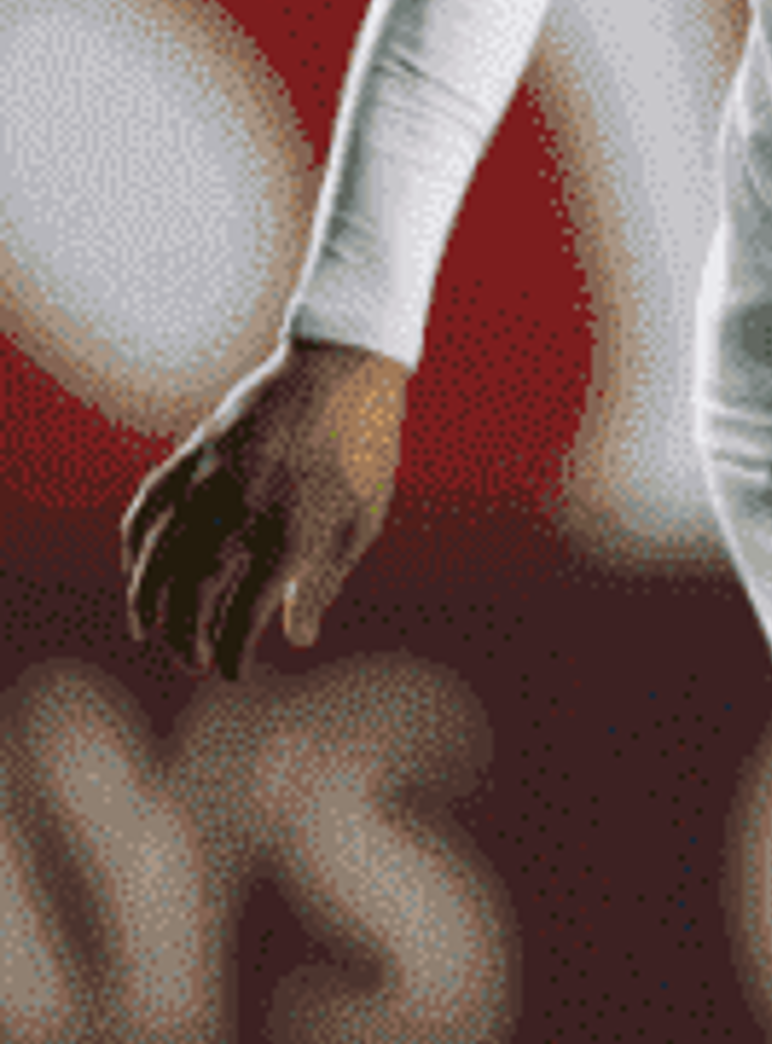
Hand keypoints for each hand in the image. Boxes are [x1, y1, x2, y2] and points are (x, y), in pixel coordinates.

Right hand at [120, 337, 412, 677]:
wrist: (341, 370)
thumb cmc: (364, 449)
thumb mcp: (362, 519)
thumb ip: (324, 581)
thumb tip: (298, 638)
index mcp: (290, 534)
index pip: (243, 616)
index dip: (231, 653)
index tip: (231, 673)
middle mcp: (241, 513)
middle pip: (191, 594)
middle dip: (182, 637)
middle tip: (188, 663)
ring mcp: (209, 481)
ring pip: (156, 556)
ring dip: (146, 600)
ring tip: (148, 631)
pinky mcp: (192, 455)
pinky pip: (147, 506)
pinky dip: (135, 542)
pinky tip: (136, 567)